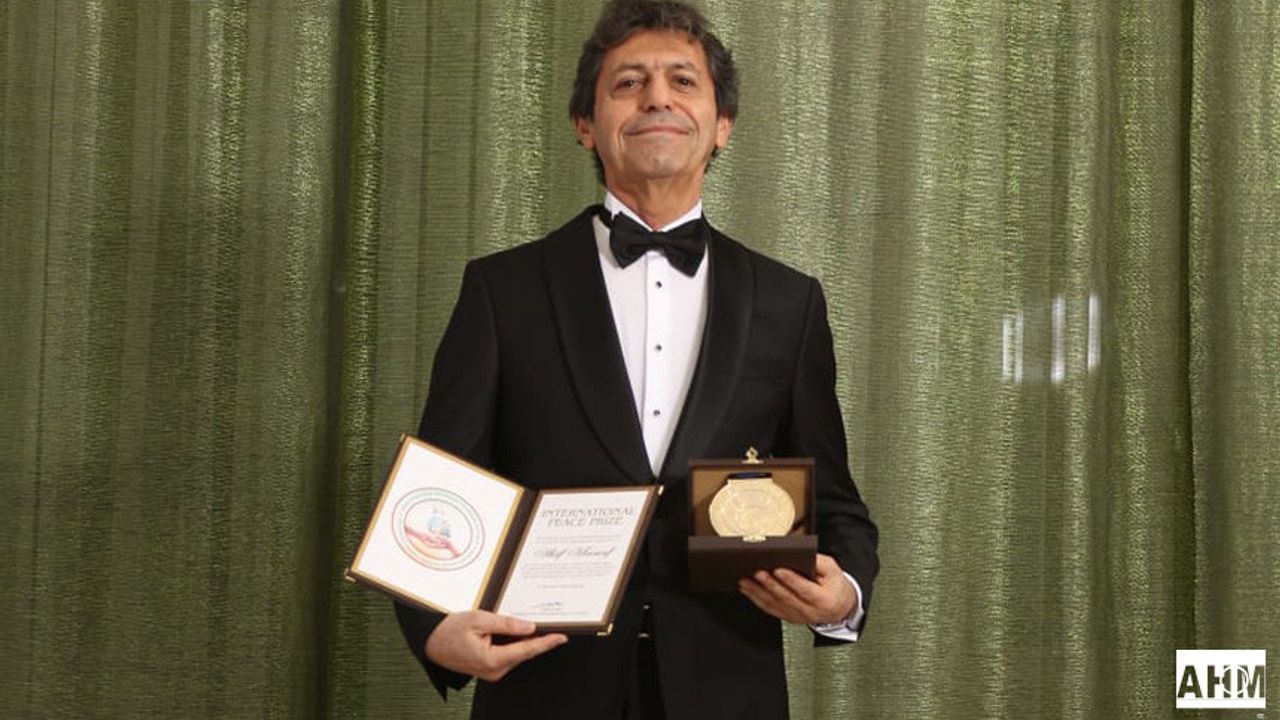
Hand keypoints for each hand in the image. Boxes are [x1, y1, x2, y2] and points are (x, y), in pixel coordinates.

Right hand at [424, 610, 567, 681]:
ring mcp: (492, 671)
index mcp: (492, 659)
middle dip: (536, 638)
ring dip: (523, 640)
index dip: (546, 643)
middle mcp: (494, 670)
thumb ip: (506, 623)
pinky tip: (514, 632)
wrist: (430, 642)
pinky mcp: (489, 668)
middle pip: (524, 652)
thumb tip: (529, 627)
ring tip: (527, 624)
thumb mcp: (479, 619)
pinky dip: (513, 644)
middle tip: (549, 623)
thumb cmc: (449, 630)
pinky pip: (507, 654)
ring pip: (516, 653)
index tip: (561, 637)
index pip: (527, 650)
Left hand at [738, 553, 856, 624]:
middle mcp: (809, 611)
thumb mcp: (833, 569)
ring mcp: (797, 617)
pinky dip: (756, 599)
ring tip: (745, 580)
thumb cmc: (835, 585)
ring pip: (774, 605)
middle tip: (757, 572)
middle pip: (786, 598)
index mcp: (823, 600)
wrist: (840, 608)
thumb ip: (818, 561)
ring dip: (757, 592)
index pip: (804, 590)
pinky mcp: (788, 617)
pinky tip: (747, 589)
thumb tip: (798, 554)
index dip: (790, 580)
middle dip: (769, 584)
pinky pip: (770, 609)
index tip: (778, 569)